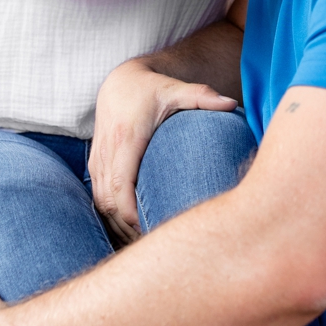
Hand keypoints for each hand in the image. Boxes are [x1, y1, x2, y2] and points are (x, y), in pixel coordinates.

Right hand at [89, 58, 237, 244]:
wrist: (119, 82)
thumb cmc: (152, 89)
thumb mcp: (177, 90)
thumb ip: (202, 97)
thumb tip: (231, 103)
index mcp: (126, 138)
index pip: (120, 183)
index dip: (130, 211)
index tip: (149, 227)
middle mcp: (108, 151)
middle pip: (107, 201)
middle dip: (126, 226)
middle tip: (155, 243)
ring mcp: (98, 159)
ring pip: (100, 203)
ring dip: (118, 225)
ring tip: (146, 241)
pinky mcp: (95, 164)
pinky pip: (97, 197)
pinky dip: (111, 216)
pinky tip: (131, 229)